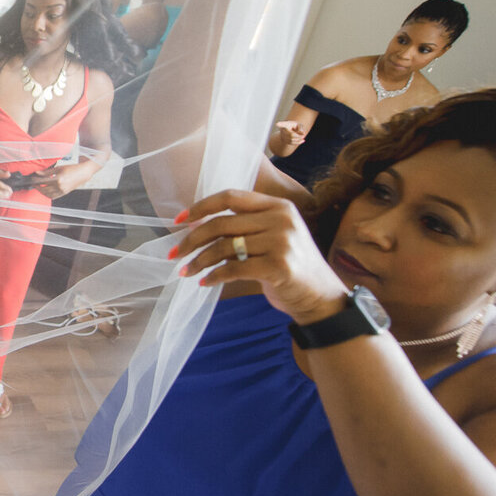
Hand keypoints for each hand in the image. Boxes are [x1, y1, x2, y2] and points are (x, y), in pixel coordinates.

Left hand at [24, 163, 88, 198]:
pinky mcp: (64, 193)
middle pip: (44, 190)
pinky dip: (48, 194)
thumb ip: (47, 172)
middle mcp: (60, 186)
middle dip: (37, 188)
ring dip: (42, 192)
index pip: (42, 182)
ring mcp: (62, 191)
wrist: (82, 173)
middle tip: (34, 184)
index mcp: (58, 179)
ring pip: (48, 195)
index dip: (35, 181)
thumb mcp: (58, 168)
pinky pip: (53, 197)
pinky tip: (45, 190)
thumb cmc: (71, 169)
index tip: (31, 180)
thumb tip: (37, 173)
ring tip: (39, 187)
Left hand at [171, 188, 348, 323]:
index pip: (230, 197)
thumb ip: (245, 227)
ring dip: (198, 261)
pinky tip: (204, 282)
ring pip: (224, 248)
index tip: (178, 220)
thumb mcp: (273, 237)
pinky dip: (214, 276)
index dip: (200, 207)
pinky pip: (233, 269)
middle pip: (221, 224)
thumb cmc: (289, 268)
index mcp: (278, 206)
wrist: (321, 298)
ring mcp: (282, 242)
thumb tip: (195, 226)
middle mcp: (281, 219)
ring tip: (185, 271)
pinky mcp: (279, 267)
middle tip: (174, 253)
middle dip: (191, 240)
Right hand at [272, 120, 306, 149]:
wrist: (289, 131)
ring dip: (299, 139)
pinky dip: (298, 142)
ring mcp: (283, 136)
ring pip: (291, 139)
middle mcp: (282, 131)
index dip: (279, 124)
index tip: (277, 124)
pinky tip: (303, 141)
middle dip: (298, 136)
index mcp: (285, 124)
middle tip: (304, 135)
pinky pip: (291, 143)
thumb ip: (300, 127)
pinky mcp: (285, 141)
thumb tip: (303, 133)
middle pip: (291, 134)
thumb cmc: (294, 126)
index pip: (281, 124)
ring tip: (303, 136)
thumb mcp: (298, 124)